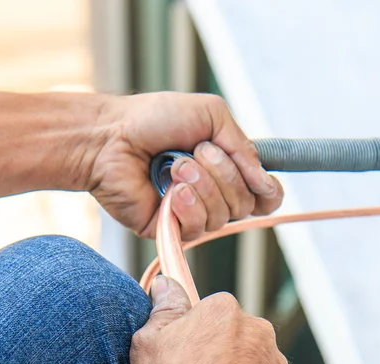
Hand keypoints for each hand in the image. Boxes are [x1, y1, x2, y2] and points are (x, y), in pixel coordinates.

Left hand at [89, 92, 283, 239]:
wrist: (111, 137)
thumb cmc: (154, 120)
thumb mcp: (211, 116)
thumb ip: (243, 147)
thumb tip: (266, 183)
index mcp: (226, 169)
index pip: (264, 196)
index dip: (268, 192)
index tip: (260, 180)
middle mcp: (214, 195)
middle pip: (246, 204)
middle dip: (224, 174)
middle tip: (195, 152)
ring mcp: (192, 214)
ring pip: (223, 217)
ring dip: (202, 185)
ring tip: (175, 167)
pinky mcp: (171, 230)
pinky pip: (198, 229)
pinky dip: (187, 205)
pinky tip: (169, 191)